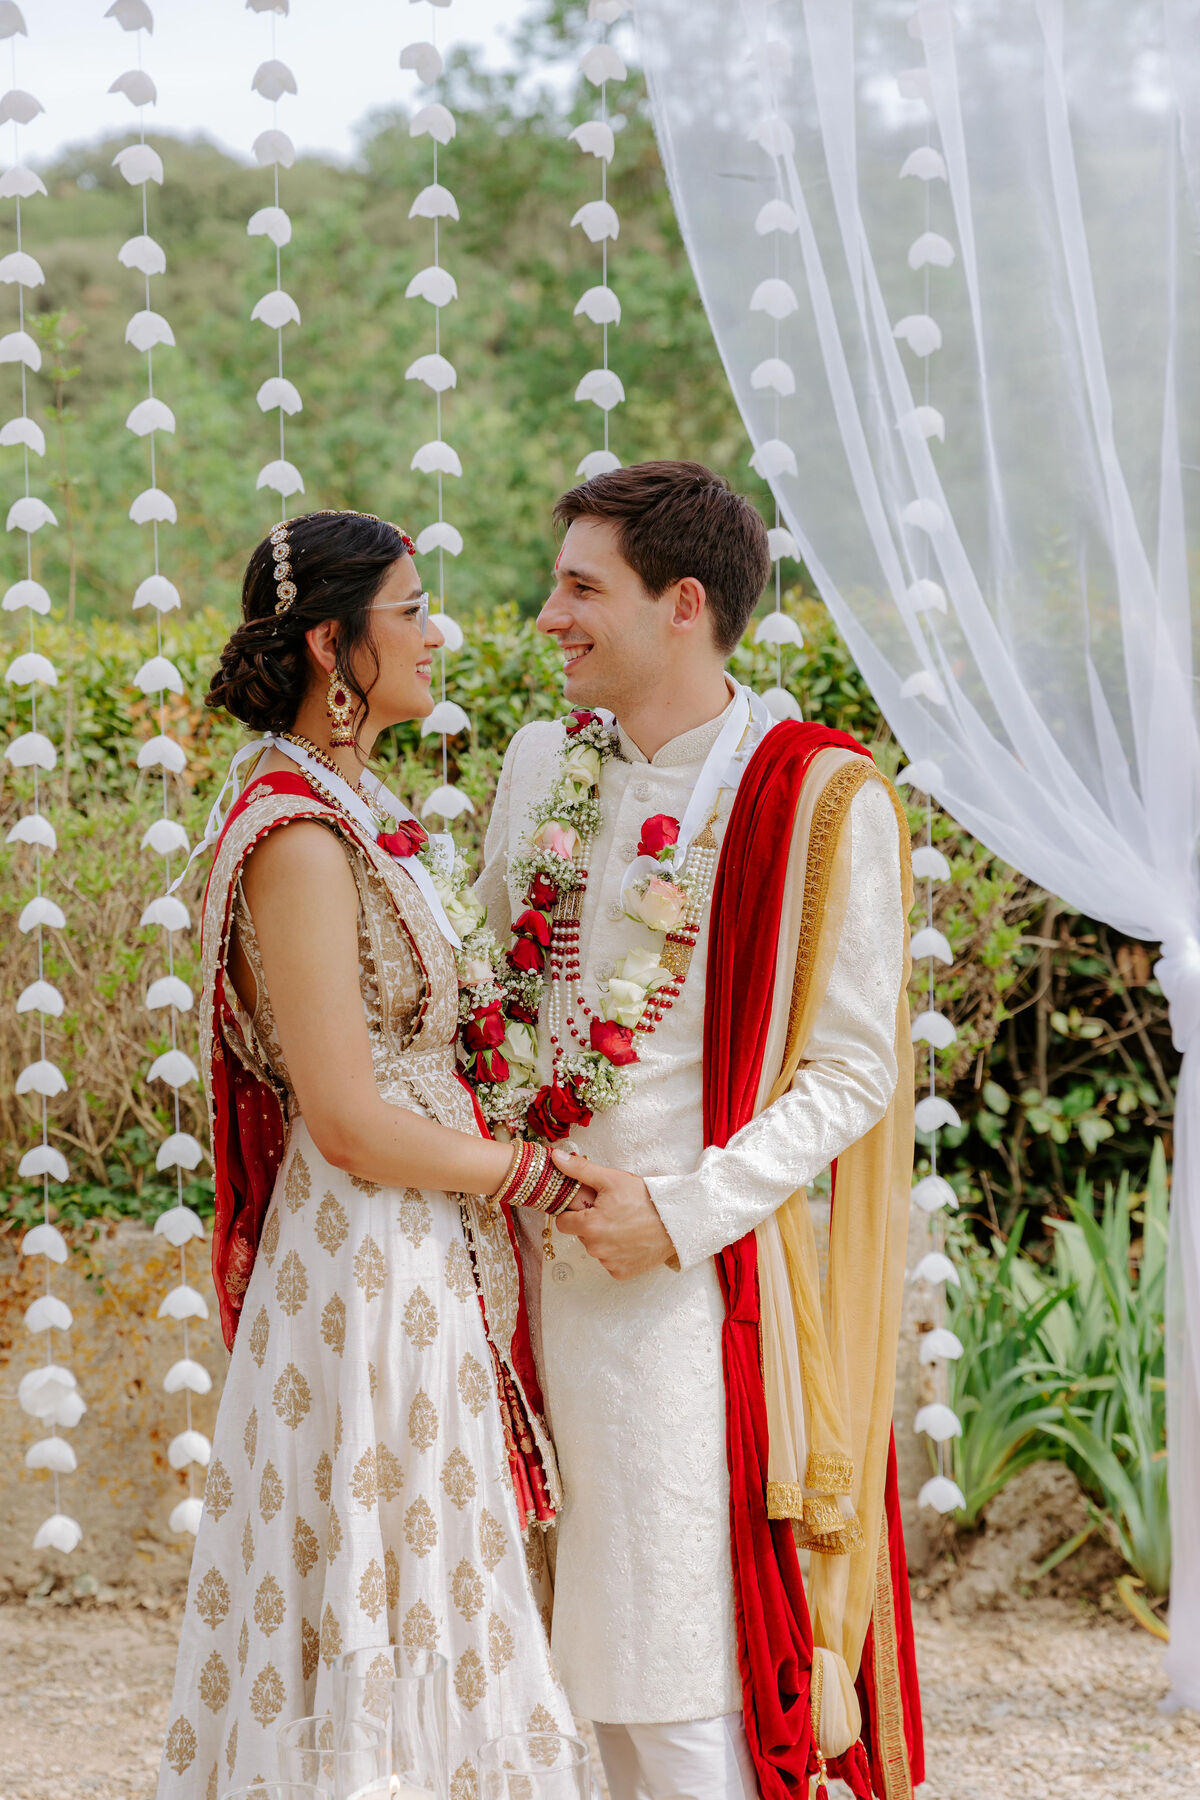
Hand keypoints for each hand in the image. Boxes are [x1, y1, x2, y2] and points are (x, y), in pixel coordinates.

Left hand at [550, 1149, 675, 1280]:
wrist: (677, 1221)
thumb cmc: (645, 1199)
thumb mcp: (611, 1179)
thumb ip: (579, 1170)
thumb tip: (555, 1158)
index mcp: (589, 1226)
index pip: (563, 1222)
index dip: (573, 1212)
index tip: (588, 1206)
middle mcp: (596, 1249)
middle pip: (580, 1235)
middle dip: (591, 1223)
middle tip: (612, 1211)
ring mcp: (609, 1263)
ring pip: (596, 1248)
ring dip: (604, 1238)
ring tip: (625, 1224)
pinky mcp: (621, 1273)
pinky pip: (610, 1262)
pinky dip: (618, 1252)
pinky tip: (631, 1239)